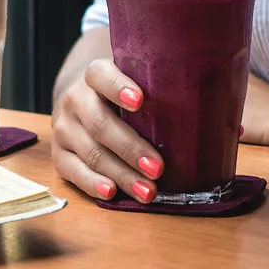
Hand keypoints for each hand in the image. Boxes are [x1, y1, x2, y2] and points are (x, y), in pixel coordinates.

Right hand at [51, 59, 164, 202]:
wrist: (81, 102)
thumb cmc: (121, 95)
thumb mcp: (134, 81)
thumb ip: (157, 88)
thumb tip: (210, 107)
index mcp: (94, 75)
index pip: (101, 75)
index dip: (118, 87)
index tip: (140, 100)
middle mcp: (74, 99)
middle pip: (100, 124)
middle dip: (131, 148)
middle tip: (158, 168)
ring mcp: (64, 127)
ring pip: (92, 152)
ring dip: (122, 174)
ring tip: (148, 190)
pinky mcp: (58, 153)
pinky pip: (73, 172)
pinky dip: (93, 184)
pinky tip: (112, 193)